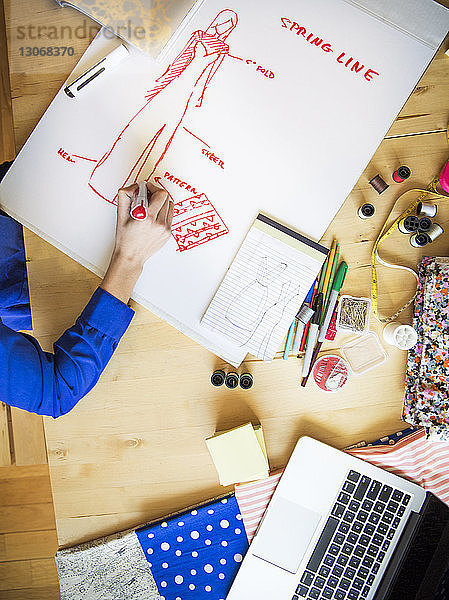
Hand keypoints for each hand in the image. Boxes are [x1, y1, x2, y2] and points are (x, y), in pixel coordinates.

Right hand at [100, 183, 173, 303]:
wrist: (131, 257)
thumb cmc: (125, 238)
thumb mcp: (120, 215)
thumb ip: (125, 196)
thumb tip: (134, 186)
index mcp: (147, 218)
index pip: (160, 194)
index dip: (153, 187)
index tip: (146, 188)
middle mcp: (159, 224)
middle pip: (166, 198)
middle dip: (156, 194)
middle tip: (147, 196)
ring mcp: (166, 229)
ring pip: (170, 206)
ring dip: (161, 202)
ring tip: (151, 206)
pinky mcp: (168, 233)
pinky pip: (170, 216)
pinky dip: (163, 212)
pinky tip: (154, 215)